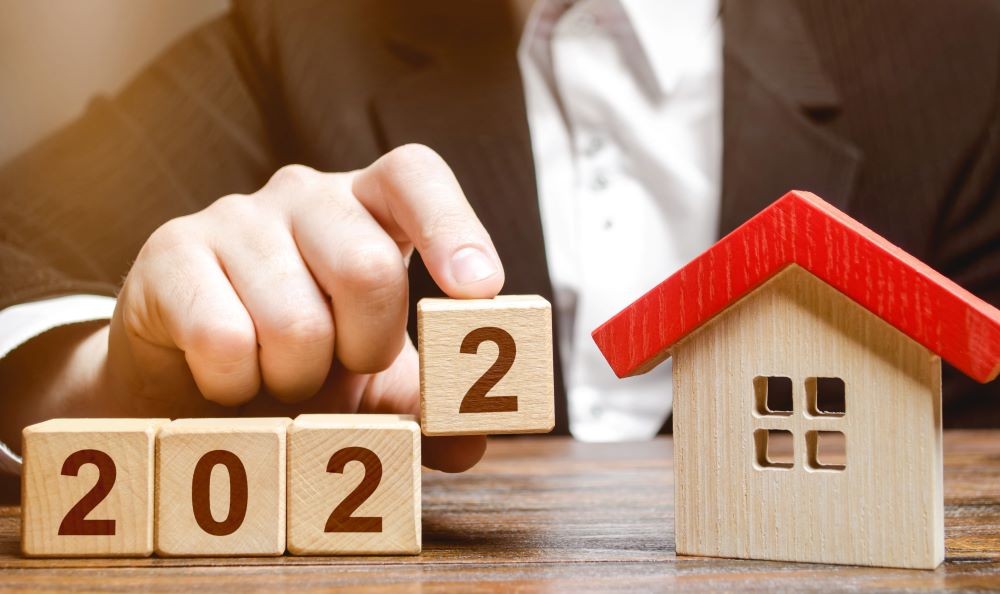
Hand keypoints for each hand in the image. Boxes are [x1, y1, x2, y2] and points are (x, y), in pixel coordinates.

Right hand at [102, 144, 502, 470]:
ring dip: (297, 379)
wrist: (186, 375)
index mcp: (368, 207)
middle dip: (367, 347)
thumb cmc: (297, 361)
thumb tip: (471, 439)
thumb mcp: (371, 381)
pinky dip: (236, 385)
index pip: (414, 177)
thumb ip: (424, 401)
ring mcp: (235, 216)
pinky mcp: (171, 251)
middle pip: (368, 268)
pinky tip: (228, 378)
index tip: (480, 293)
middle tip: (344, 365)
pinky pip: (223, 338)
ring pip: (297, 321)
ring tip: (278, 374)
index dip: (452, 228)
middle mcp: (305, 194)